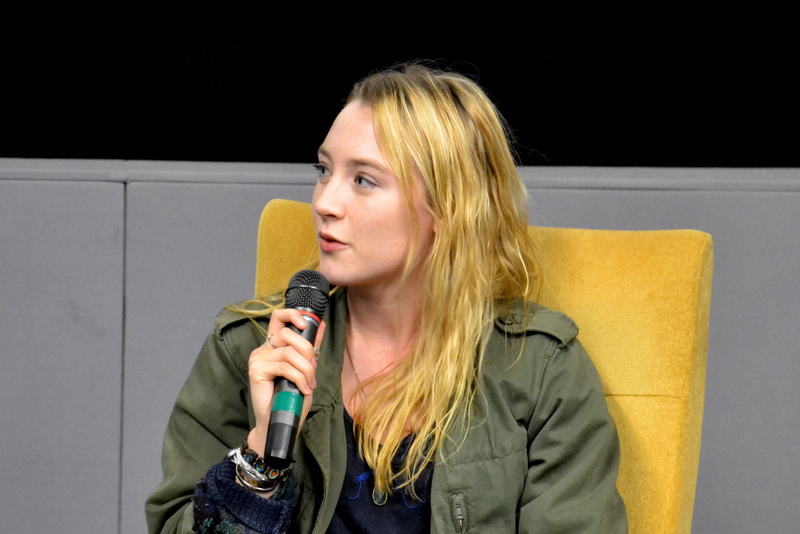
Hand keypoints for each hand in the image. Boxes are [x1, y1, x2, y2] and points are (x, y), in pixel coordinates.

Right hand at [246, 308, 325, 456]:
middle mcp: (264, 349)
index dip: (292, 314)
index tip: (306, 324)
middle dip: (306, 350)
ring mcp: (258, 358)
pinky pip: (284, 366)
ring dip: (305, 369)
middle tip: (312, 368)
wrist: (280, 421)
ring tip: (308, 384)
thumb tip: (321, 325)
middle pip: (288, 333)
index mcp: (274, 345)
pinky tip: (303, 389)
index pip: (279, 317)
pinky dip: (299, 378)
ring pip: (289, 352)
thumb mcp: (306, 368)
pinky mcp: (257, 370)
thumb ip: (311, 347)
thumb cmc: (291, 397)